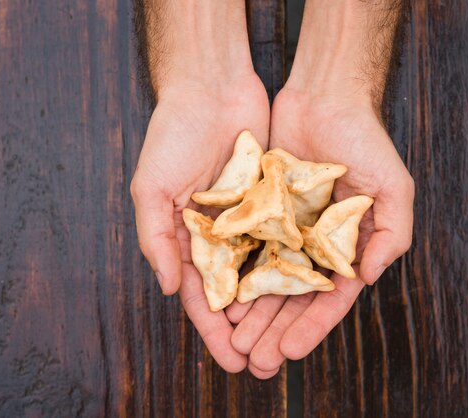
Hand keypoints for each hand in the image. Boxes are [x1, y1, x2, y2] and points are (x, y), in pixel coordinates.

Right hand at [131, 0, 269, 372]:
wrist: (211, 87)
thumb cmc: (172, 136)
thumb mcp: (152, 188)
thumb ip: (158, 239)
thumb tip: (170, 290)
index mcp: (189, 239)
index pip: (204, 296)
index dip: (215, 331)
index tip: (232, 361)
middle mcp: (223, 236)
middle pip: (240, 294)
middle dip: (252, 330)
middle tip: (268, 363)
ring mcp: (252, 220)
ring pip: (269, 272)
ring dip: (278, 307)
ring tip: (294, 339)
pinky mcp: (277, 201)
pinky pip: (290, 237)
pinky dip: (299, 264)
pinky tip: (315, 290)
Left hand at [226, 84, 412, 377]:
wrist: (324, 97)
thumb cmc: (365, 140)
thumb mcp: (393, 188)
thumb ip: (391, 234)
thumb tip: (368, 279)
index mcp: (346, 246)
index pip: (329, 298)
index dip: (311, 326)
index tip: (289, 350)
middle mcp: (314, 243)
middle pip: (292, 298)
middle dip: (275, 330)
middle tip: (255, 360)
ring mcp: (285, 229)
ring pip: (265, 280)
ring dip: (252, 313)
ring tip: (235, 342)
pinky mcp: (260, 210)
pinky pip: (244, 248)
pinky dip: (235, 274)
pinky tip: (221, 299)